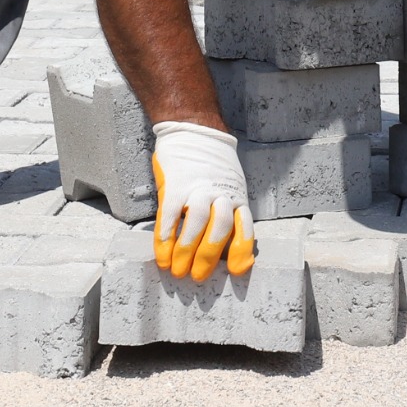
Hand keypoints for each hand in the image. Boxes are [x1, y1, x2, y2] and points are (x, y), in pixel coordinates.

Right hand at [149, 121, 254, 280]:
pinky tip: (162, 254)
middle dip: (208, 257)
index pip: (244, 226)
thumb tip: (228, 246)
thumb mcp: (230, 184)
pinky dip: (166, 238)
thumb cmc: (211, 165)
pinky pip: (170, 215)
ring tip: (177, 271)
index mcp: (236, 196)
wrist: (193, 128)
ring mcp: (197, 188)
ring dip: (186, 251)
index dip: (241, 250)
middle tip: (197, 277)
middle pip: (220, 229)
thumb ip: (229, 211)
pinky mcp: (175, 185)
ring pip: (196, 224)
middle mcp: (220, 193)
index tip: (238, 271)